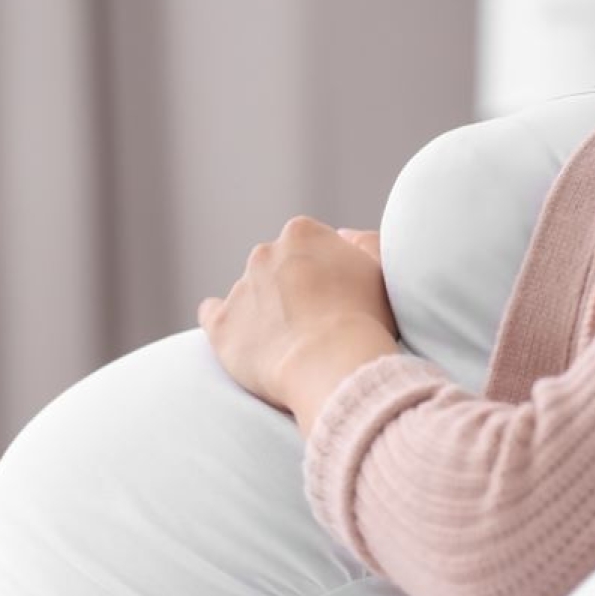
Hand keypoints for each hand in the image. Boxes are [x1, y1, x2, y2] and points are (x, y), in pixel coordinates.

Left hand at [198, 216, 398, 416]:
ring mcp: (239, 289)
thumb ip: (364, 243)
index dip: (322, 271)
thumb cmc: (366, 318)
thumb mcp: (382, 269)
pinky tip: (236, 335)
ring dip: (264, 311)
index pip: (307, 245)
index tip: (335, 297)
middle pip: (275, 267)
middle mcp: (264, 253)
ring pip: (249, 294)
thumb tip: (343, 235)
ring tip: (290, 345)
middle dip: (289, 289)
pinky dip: (222, 322)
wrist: (333, 362)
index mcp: (301, 233)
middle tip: (313, 323)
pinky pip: (212, 315)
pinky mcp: (221, 325)